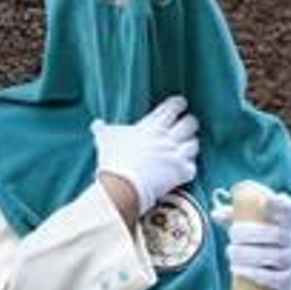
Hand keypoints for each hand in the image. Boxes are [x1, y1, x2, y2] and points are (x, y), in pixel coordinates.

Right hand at [91, 96, 198, 215]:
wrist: (123, 185)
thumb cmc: (113, 160)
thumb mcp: (105, 139)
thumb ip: (102, 130)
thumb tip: (96, 124)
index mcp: (152, 126)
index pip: (173, 106)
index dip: (179, 104)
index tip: (180, 104)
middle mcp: (167, 138)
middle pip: (190, 123)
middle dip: (189, 124)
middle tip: (185, 128)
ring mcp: (175, 155)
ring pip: (194, 144)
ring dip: (190, 146)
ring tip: (186, 149)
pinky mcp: (179, 173)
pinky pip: (192, 168)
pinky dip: (189, 169)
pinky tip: (183, 171)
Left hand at [215, 191, 290, 289]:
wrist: (279, 270)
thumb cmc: (262, 238)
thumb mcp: (252, 224)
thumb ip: (235, 215)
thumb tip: (216, 214)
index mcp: (289, 221)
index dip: (280, 205)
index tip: (264, 201)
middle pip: (278, 235)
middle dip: (252, 233)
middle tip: (232, 233)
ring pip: (276, 257)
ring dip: (249, 254)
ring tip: (230, 251)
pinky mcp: (288, 279)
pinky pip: (274, 278)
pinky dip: (254, 273)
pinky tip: (236, 268)